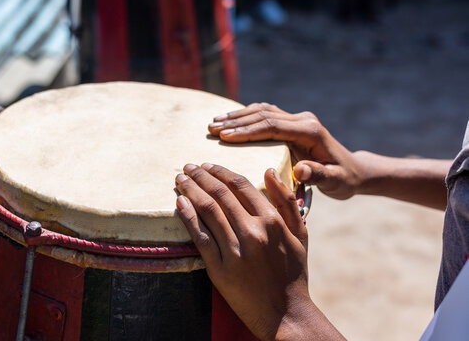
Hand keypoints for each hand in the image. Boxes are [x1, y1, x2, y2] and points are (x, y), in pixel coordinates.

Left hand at [175, 163, 342, 339]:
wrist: (286, 313)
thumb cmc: (293, 273)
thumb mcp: (300, 234)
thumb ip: (286, 201)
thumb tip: (270, 170)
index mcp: (272, 221)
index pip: (240, 185)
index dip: (220, 171)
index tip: (208, 165)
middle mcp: (252, 232)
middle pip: (220, 194)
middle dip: (200, 176)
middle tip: (188, 167)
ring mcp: (235, 251)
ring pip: (207, 210)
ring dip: (190, 190)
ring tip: (180, 180)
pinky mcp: (219, 270)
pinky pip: (199, 237)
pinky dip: (188, 217)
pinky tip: (179, 203)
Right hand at [208, 103, 361, 199]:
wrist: (353, 170)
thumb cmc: (343, 179)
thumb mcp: (335, 182)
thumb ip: (319, 176)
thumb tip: (302, 171)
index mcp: (310, 132)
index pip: (272, 127)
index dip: (247, 131)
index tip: (224, 137)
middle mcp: (303, 120)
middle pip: (263, 115)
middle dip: (235, 122)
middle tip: (211, 129)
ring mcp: (297, 119)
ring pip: (262, 111)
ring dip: (237, 116)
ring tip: (213, 123)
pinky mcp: (292, 122)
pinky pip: (265, 114)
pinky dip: (246, 116)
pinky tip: (229, 121)